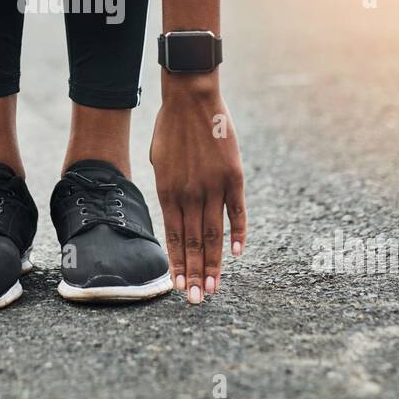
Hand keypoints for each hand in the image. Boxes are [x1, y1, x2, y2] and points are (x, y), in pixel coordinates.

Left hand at [149, 73, 246, 303]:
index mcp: (168, 192)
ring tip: (212, 289)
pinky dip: (238, 233)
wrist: (190, 98)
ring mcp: (213, 186)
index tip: (178, 287)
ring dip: (213, 264)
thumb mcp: (160, 162)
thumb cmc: (170, 128)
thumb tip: (174, 215)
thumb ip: (168, 190)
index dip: (177, 264)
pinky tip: (236, 254)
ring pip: (214, 234)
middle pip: (194, 243)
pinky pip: (237, 211)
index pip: (173, 238)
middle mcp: (190, 194)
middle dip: (194, 274)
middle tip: (195, 300)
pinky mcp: (233, 176)